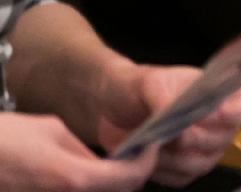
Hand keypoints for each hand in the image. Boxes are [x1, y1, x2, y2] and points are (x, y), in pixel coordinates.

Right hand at [0, 113, 157, 191]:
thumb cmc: (4, 139)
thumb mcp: (51, 131)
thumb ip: (83, 150)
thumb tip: (104, 162)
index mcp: (74, 178)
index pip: (132, 178)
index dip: (147, 160)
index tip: (150, 145)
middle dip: (130, 175)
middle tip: (131, 154)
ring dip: (108, 185)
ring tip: (107, 164)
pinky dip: (84, 188)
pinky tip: (77, 175)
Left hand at [94, 62, 240, 187]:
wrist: (112, 109)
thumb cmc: (138, 88)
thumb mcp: (150, 82)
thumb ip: (167, 97)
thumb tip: (175, 113)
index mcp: (222, 94)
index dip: (237, 113)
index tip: (213, 113)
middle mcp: (220, 125)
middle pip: (224, 140)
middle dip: (194, 136)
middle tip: (171, 130)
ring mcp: (204, 151)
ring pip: (202, 163)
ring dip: (174, 155)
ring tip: (152, 141)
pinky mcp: (184, 171)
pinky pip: (181, 178)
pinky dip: (162, 170)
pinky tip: (148, 155)